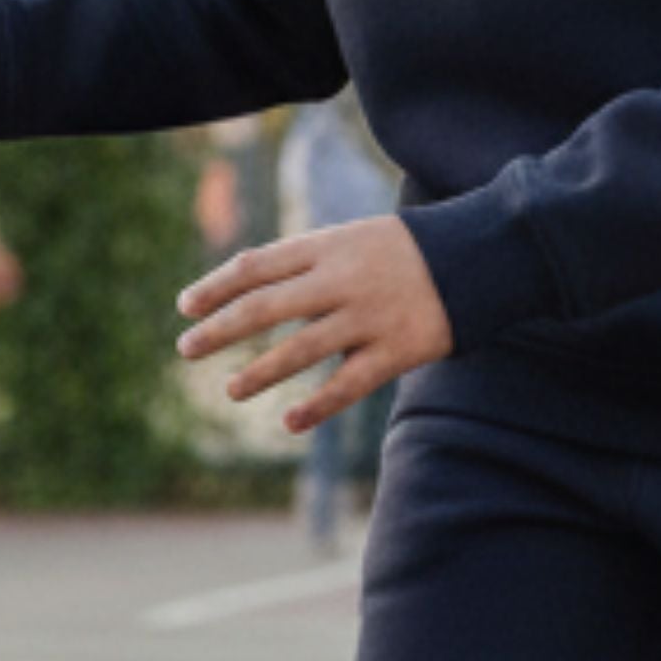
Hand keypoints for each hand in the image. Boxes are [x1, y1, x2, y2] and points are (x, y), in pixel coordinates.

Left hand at [176, 215, 452, 432]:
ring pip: (302, 349)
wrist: (475, 255)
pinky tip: (289, 421)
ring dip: (261, 372)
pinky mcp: (396, 350)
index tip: (185, 306)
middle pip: (267, 306)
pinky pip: (348, 384)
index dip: (217, 285)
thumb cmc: (403, 250)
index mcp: (328, 246)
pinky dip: (316, 406)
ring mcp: (369, 316)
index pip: (258, 265)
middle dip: (221, 329)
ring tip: (230, 390)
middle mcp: (342, 279)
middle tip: (186, 349)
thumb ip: (307, 262)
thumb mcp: (351, 239)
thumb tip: (248, 289)